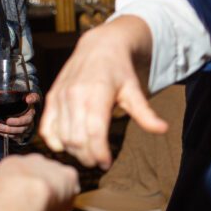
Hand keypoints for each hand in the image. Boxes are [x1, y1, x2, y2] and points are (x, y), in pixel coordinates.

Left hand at [0, 92, 38, 141]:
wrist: (12, 115)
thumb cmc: (10, 104)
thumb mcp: (5, 97)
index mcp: (28, 102)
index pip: (34, 98)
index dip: (32, 99)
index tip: (27, 99)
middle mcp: (30, 113)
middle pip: (28, 119)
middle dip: (18, 122)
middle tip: (7, 121)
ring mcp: (27, 124)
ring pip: (22, 130)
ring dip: (10, 129)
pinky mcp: (22, 133)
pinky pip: (17, 136)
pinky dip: (7, 134)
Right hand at [0, 154, 79, 210]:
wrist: (19, 197)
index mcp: (11, 164)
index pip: (21, 173)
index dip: (24, 189)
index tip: (24, 200)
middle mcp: (35, 160)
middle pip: (43, 174)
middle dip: (43, 188)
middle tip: (38, 205)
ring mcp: (53, 166)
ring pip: (59, 181)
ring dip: (56, 195)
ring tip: (47, 210)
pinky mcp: (69, 175)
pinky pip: (71, 191)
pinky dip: (66, 202)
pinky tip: (57, 210)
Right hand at [39, 16, 167, 169]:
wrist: (99, 46)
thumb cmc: (120, 70)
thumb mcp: (134, 89)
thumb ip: (145, 113)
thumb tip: (164, 129)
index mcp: (96, 93)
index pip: (93, 132)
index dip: (99, 153)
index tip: (107, 163)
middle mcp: (74, 95)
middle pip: (76, 138)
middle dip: (88, 155)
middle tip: (99, 161)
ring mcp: (60, 96)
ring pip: (62, 136)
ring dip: (73, 151)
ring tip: (88, 153)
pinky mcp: (51, 98)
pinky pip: (46, 127)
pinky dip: (54, 141)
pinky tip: (67, 147)